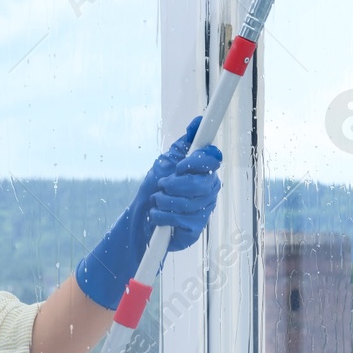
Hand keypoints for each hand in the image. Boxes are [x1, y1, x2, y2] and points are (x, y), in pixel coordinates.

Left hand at [74, 116, 222, 309]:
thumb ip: (185, 143)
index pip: (212, 160)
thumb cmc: (156, 187)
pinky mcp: (194, 231)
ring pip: (187, 203)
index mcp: (206, 173)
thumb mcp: (168, 160)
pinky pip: (179, 220)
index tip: (179, 166)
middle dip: (174, 184)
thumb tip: (198, 122)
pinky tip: (157, 215)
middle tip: (162, 185)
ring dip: (163, 201)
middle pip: (200, 184)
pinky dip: (161, 216)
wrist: (140, 216)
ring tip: (157, 201)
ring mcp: (203, 212)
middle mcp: (209, 192)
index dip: (194, 163)